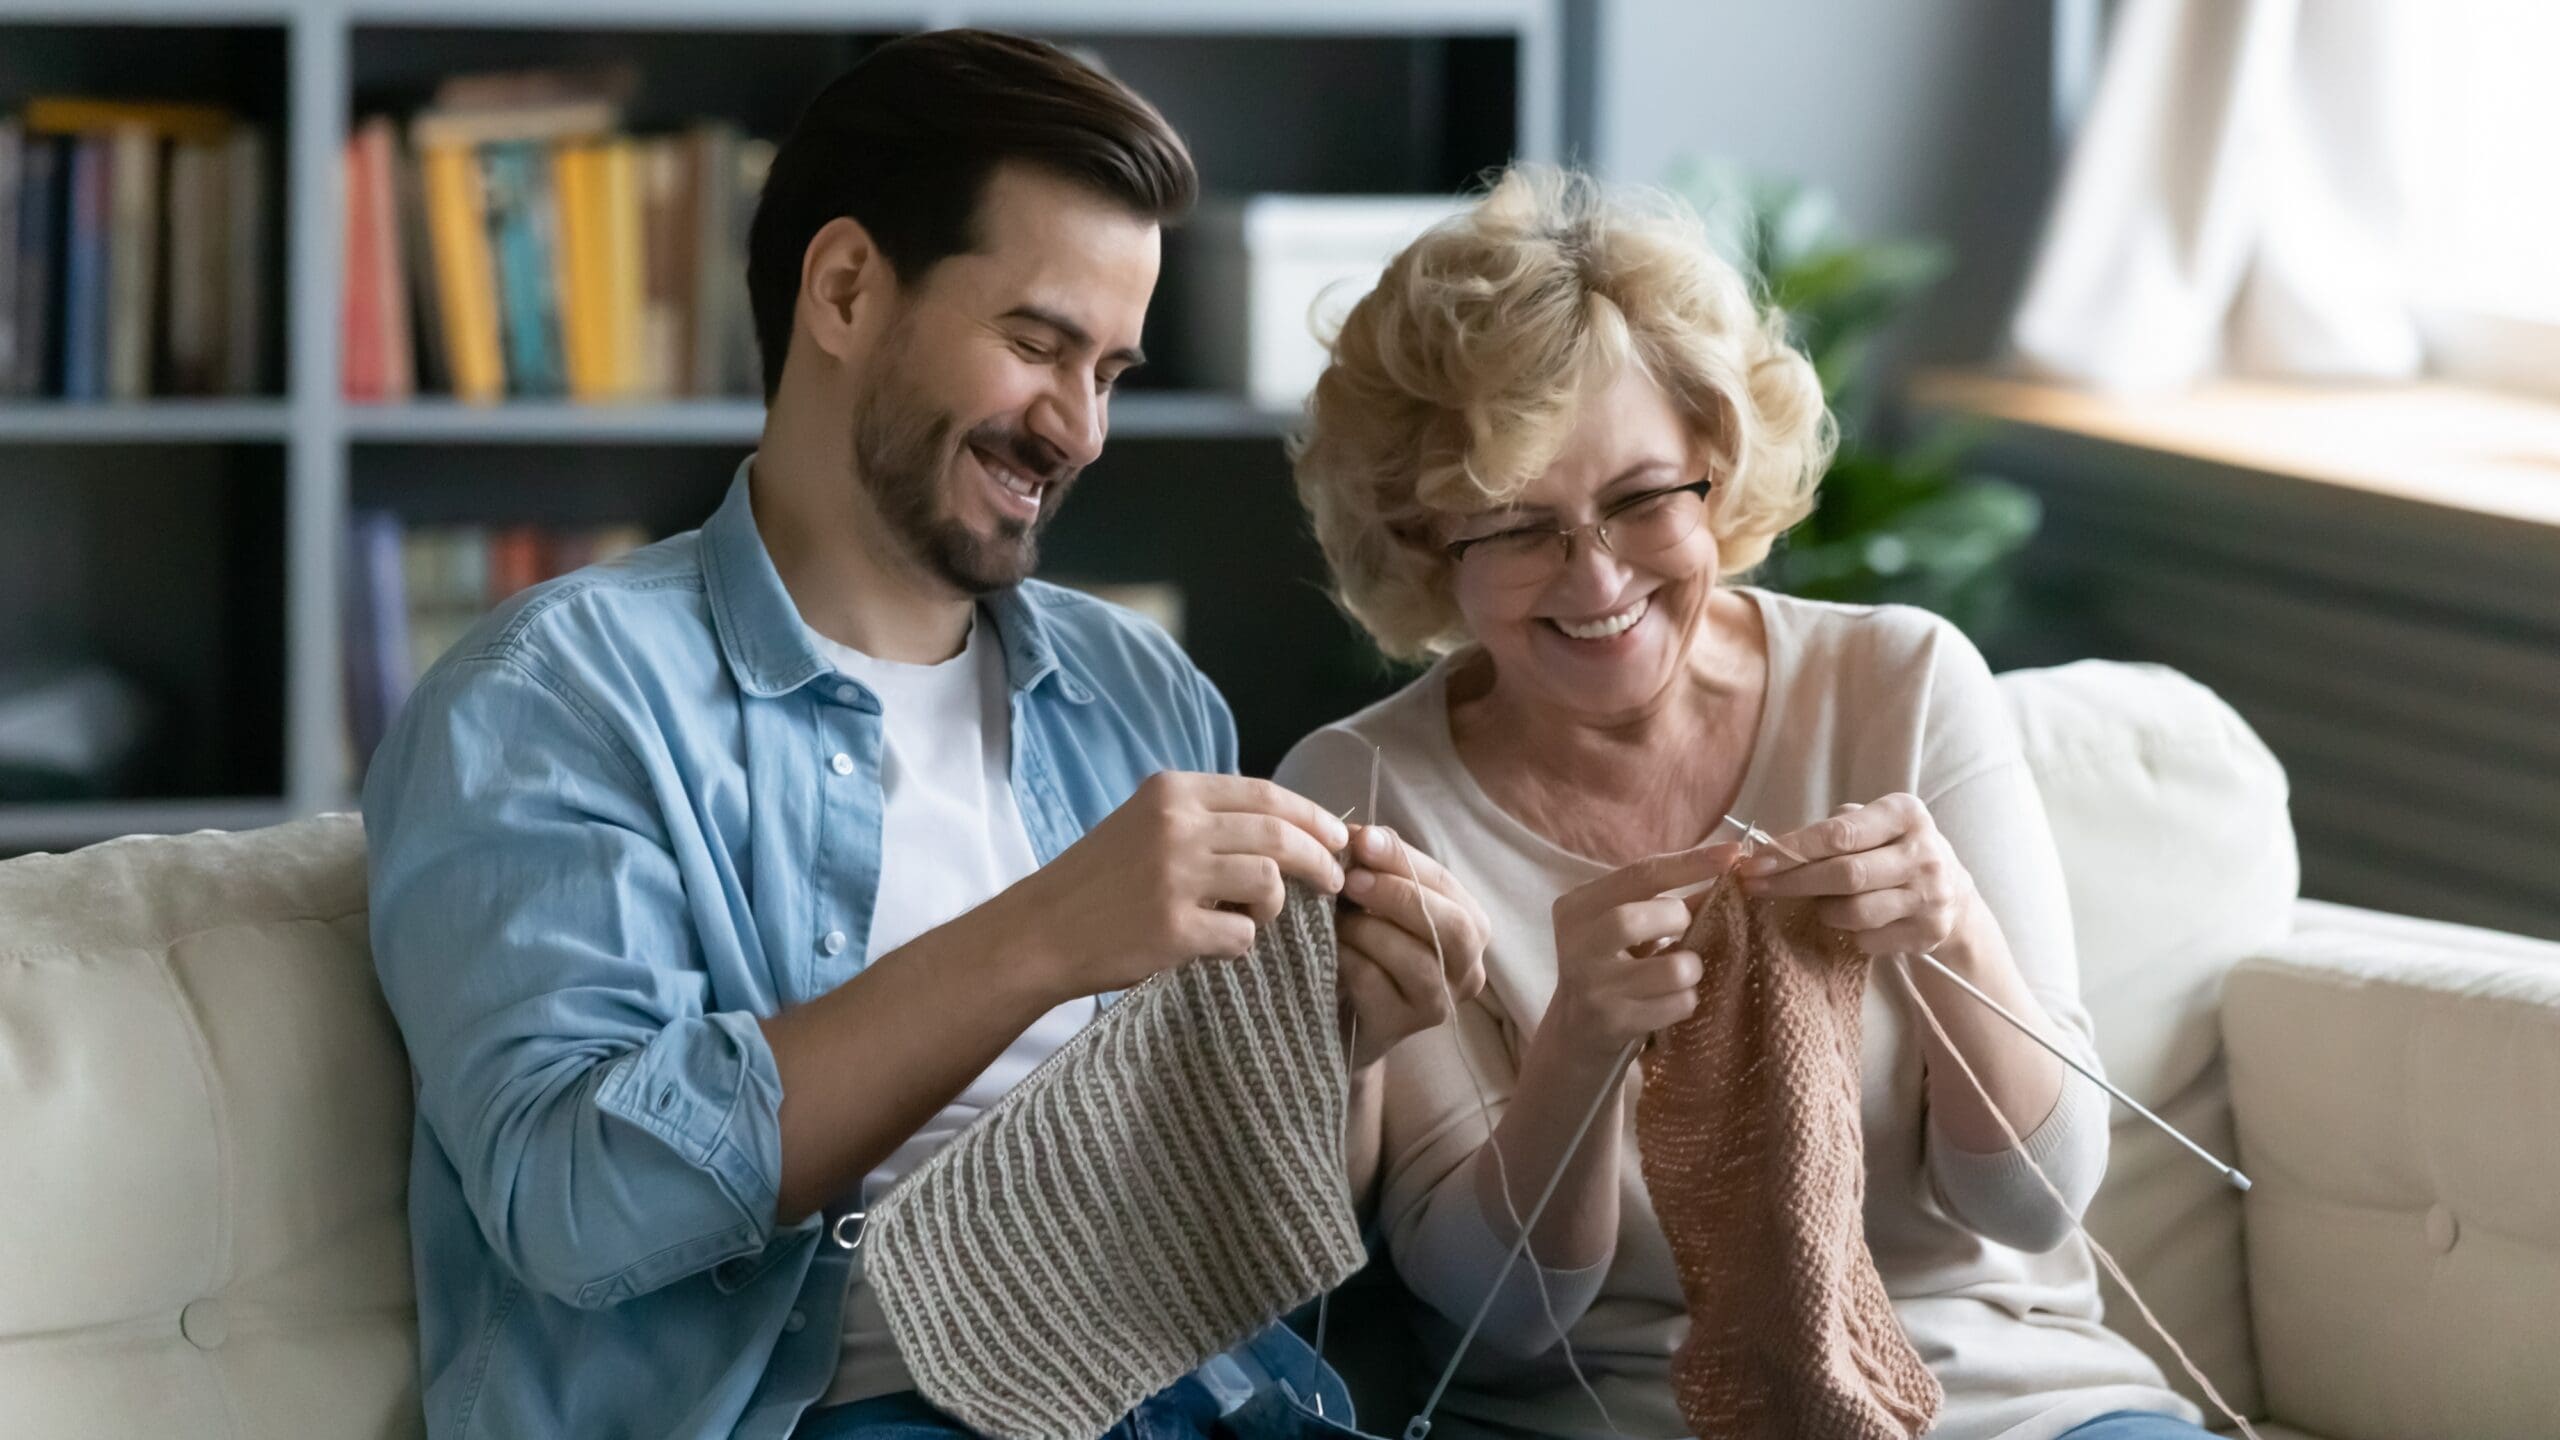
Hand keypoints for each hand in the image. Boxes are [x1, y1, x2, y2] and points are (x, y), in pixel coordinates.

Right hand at [990, 771, 1347, 998]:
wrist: (1042, 930)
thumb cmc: (1101, 879)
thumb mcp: (1148, 823)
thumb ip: (1209, 819)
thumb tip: (1292, 828)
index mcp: (1173, 792)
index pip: (1266, 794)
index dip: (1312, 816)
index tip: (1338, 836)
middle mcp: (1176, 826)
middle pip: (1279, 835)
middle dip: (1320, 859)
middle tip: (1334, 880)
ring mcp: (1175, 877)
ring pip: (1270, 883)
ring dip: (1276, 906)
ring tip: (1254, 917)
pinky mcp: (1173, 928)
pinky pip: (1244, 937)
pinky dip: (1242, 944)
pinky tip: (1216, 944)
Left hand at [1334, 825, 1488, 1069]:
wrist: (1343, 1014)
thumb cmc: (1369, 946)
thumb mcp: (1378, 901)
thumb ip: (1378, 866)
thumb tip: (1360, 835)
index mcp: (1471, 927)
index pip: (1445, 884)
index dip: (1403, 859)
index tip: (1361, 839)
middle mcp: (1468, 969)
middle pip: (1453, 927)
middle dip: (1400, 896)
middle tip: (1351, 879)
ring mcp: (1438, 1004)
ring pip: (1418, 961)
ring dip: (1369, 931)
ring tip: (1336, 918)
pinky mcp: (1400, 1028)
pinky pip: (1377, 987)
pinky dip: (1349, 960)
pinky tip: (1330, 950)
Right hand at [1539, 841, 1745, 1063]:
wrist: (1575, 1034)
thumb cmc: (1612, 969)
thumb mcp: (1628, 930)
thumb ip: (1670, 902)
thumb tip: (1732, 870)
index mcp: (1577, 908)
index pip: (1639, 874)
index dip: (1690, 863)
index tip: (1733, 853)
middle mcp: (1577, 944)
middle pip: (1635, 918)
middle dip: (1676, 920)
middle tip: (1685, 931)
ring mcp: (1592, 987)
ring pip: (1670, 968)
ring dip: (1692, 969)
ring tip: (1682, 972)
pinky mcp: (1612, 1023)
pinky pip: (1676, 1005)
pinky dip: (1687, 1000)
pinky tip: (1672, 1001)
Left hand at [1740, 795, 1980, 956]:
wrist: (1952, 892)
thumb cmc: (1891, 851)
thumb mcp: (1871, 824)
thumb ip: (1829, 830)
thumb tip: (1769, 850)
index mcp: (1904, 814)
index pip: (1839, 834)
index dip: (1792, 850)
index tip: (1755, 863)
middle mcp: (1923, 853)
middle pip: (1844, 875)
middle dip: (1792, 883)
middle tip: (1756, 887)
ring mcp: (1930, 896)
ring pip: (1855, 912)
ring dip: (1825, 911)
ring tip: (1821, 904)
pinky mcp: (1928, 933)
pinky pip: (1868, 939)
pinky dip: (1849, 933)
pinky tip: (1851, 922)